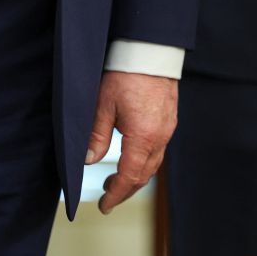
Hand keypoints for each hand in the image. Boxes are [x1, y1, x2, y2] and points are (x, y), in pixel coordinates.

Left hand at [86, 71, 177, 213]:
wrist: (150, 49)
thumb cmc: (125, 73)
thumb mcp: (101, 107)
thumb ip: (95, 137)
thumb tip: (88, 161)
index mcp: (143, 136)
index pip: (130, 177)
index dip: (116, 195)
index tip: (105, 206)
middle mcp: (160, 136)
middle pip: (144, 175)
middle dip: (125, 190)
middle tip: (108, 199)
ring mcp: (167, 128)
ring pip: (152, 164)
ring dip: (134, 177)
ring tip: (114, 182)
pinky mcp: (168, 120)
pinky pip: (157, 150)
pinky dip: (142, 162)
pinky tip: (129, 160)